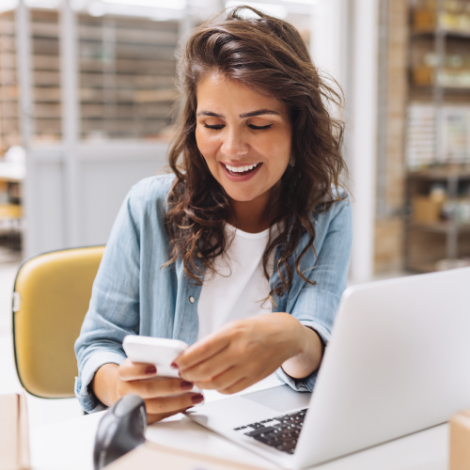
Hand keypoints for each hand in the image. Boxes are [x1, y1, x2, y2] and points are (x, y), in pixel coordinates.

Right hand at [92, 359, 203, 423]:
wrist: (127, 386)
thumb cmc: (140, 369)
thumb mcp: (144, 358)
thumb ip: (158, 356)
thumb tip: (182, 353)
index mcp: (125, 372)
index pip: (128, 370)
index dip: (140, 370)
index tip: (155, 368)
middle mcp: (125, 390)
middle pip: (147, 390)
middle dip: (170, 387)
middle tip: (187, 383)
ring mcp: (133, 406)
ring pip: (156, 406)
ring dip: (178, 401)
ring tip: (194, 395)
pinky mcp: (142, 418)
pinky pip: (161, 416)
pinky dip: (177, 410)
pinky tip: (188, 403)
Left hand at [173, 313, 321, 393]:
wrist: (284, 335)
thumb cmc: (257, 328)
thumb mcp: (232, 326)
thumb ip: (213, 341)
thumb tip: (191, 355)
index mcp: (232, 333)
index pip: (201, 351)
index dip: (184, 360)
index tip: (176, 362)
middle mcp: (240, 350)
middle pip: (205, 370)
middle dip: (188, 374)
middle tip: (182, 373)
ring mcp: (248, 366)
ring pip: (215, 383)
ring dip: (200, 383)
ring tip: (195, 379)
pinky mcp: (254, 378)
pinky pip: (229, 390)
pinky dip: (216, 389)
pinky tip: (212, 383)